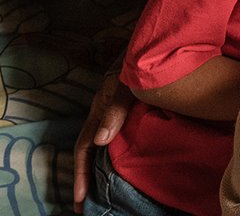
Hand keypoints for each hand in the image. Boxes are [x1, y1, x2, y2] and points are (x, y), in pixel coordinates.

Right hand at [71, 73, 134, 210]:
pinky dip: (123, 153)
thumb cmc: (139, 60)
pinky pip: (124, 136)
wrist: (159, 41)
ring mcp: (120, 111)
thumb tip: (100, 141)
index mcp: (99, 109)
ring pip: (107, 145)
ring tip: (107, 192)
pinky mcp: (135, 108)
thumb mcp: (126, 84)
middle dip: (88, 178)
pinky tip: (132, 165)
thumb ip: (115, 109)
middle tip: (88, 206)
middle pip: (92, 151)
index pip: (84, 147)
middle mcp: (106, 112)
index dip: (80, 173)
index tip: (80, 199)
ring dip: (104, 168)